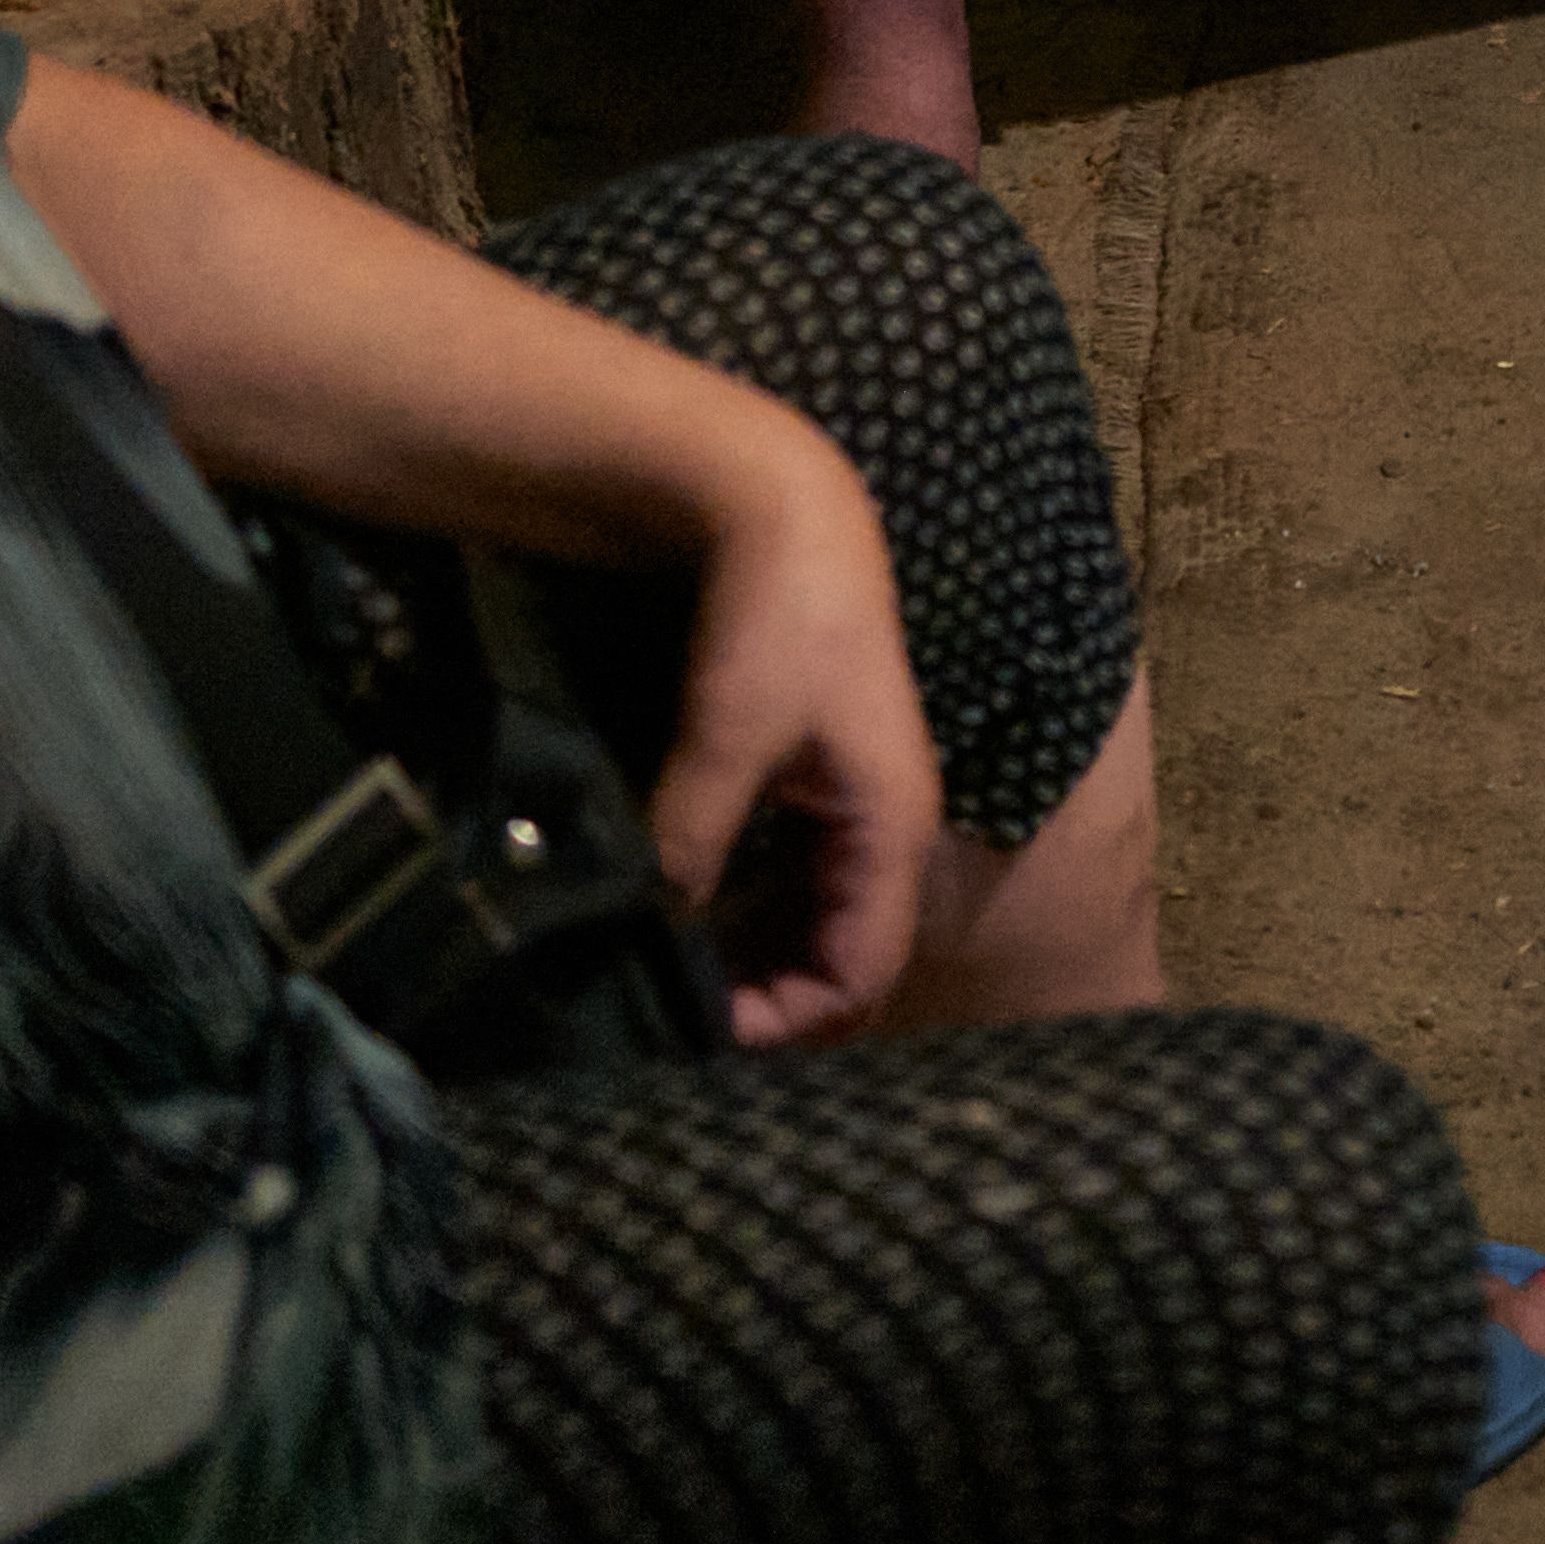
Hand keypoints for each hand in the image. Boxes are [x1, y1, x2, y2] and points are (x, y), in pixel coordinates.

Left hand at [650, 420, 941, 1047]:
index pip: (860, 975)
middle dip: (771, 1004)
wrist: (790, 510)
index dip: (787, 1021)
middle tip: (679, 1027)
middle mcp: (886, 833)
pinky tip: (689, 922)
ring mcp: (855, 810)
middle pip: (845, 961)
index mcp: (891, 829)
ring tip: (677, 984)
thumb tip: (653, 934)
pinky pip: (797, 883)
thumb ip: (694, 843)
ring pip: (818, 925)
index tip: (700, 1032)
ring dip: (758, 963)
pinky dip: (750, 916)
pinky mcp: (820, 787)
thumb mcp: (728, 736)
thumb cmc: (777, 620)